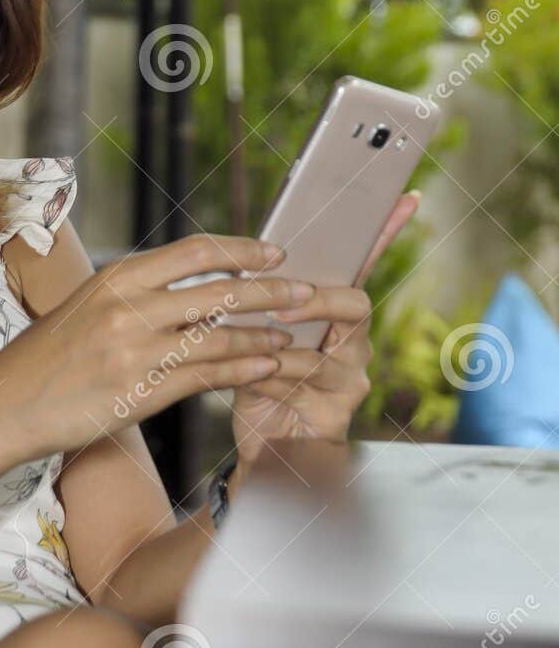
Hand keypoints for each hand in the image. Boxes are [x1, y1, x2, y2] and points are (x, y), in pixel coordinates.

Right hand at [0, 233, 318, 460]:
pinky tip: (266, 367)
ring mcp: (136, 352)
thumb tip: (188, 287)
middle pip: (220, 290)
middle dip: (271, 291)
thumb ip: (136, 293)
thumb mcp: (88, 306)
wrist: (6, 404)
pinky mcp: (140, 394)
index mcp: (118, 278)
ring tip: (293, 336)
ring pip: (220, 336)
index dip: (242, 251)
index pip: (195, 250)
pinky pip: (206, 377)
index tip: (274, 253)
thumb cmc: (47, 356)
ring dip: (264, 335)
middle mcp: (130, 308)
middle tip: (306, 292)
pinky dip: (243, 370)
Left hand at [231, 192, 419, 463]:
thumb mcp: (252, 336)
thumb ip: (257, 303)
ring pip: (322, 349)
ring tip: (242, 344)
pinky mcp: (335, 414)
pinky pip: (302, 384)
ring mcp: (349, 381)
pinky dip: (266, 374)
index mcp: (335, 319)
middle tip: (281, 304)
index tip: (405, 198)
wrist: (262, 450)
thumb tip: (243, 261)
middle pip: (356, 305)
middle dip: (317, 300)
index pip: (362, 267)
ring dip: (277, 344)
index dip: (384, 233)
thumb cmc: (257, 386)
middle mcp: (353, 346)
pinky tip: (246, 377)